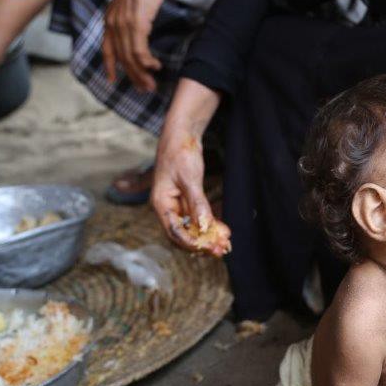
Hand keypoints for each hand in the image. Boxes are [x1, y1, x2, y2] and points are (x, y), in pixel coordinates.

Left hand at [102, 0, 166, 91]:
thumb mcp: (133, 2)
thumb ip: (131, 16)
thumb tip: (138, 27)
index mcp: (110, 18)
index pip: (106, 48)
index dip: (109, 66)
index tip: (113, 80)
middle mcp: (113, 24)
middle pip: (121, 58)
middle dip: (132, 76)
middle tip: (143, 89)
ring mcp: (123, 25)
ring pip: (130, 58)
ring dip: (141, 74)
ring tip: (152, 84)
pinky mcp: (136, 25)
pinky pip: (139, 51)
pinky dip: (147, 62)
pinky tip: (155, 66)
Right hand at [151, 132, 228, 253]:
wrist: (182, 136)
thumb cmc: (181, 153)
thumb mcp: (189, 178)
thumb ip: (197, 203)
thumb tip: (203, 226)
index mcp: (161, 204)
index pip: (175, 231)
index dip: (192, 242)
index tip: (210, 248)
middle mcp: (167, 208)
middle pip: (183, 234)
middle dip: (202, 243)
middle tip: (223, 249)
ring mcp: (176, 205)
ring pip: (192, 227)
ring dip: (208, 235)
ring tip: (225, 242)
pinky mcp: (186, 200)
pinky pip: (197, 218)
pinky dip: (209, 224)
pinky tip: (222, 229)